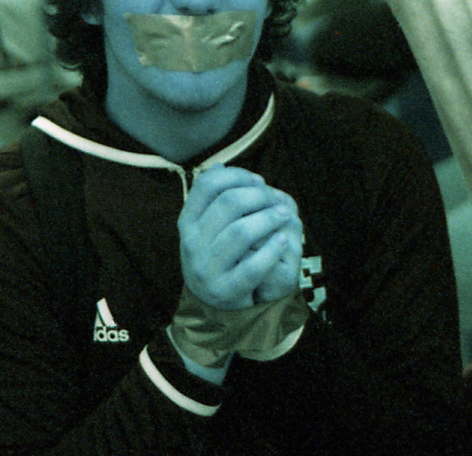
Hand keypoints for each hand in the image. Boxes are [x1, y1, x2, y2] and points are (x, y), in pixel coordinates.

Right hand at [179, 166, 301, 310]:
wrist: (212, 305)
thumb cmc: (216, 255)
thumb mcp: (206, 226)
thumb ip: (213, 197)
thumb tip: (221, 166)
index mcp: (187, 222)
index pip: (208, 184)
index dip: (237, 176)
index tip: (259, 181)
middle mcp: (192, 243)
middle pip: (228, 203)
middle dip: (259, 196)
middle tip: (276, 200)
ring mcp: (207, 268)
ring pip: (240, 232)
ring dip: (268, 218)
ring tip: (284, 215)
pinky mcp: (226, 290)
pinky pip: (252, 266)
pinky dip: (271, 250)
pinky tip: (282, 240)